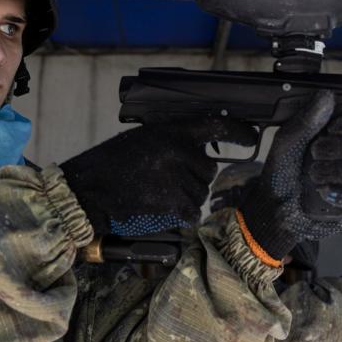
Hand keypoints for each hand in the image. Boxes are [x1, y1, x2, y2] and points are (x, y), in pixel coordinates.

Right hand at [61, 120, 256, 235]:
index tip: (251, 137)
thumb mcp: (145, 139)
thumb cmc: (112, 164)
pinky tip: (162, 209)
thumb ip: (173, 141)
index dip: (238, 132)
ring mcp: (177, 178)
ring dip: (185, 197)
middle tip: (167, 180)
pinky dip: (181, 215)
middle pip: (208, 169)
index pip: (216, 126)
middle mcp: (178, 152)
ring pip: (200, 192)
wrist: (89, 189)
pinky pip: (191, 212)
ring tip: (157, 193)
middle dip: (194, 177)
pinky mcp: (173, 203)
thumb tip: (201, 150)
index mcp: (171, 131)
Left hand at [240, 91, 341, 258]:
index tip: (334, 127)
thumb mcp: (287, 142)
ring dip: (336, 171)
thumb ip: (306, 120)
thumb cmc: (282, 172)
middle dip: (339, 148)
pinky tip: (323, 190)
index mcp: (339, 137)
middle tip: (315, 151)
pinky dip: (341, 192)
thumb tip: (326, 96)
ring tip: (313, 174)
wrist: (273, 207)